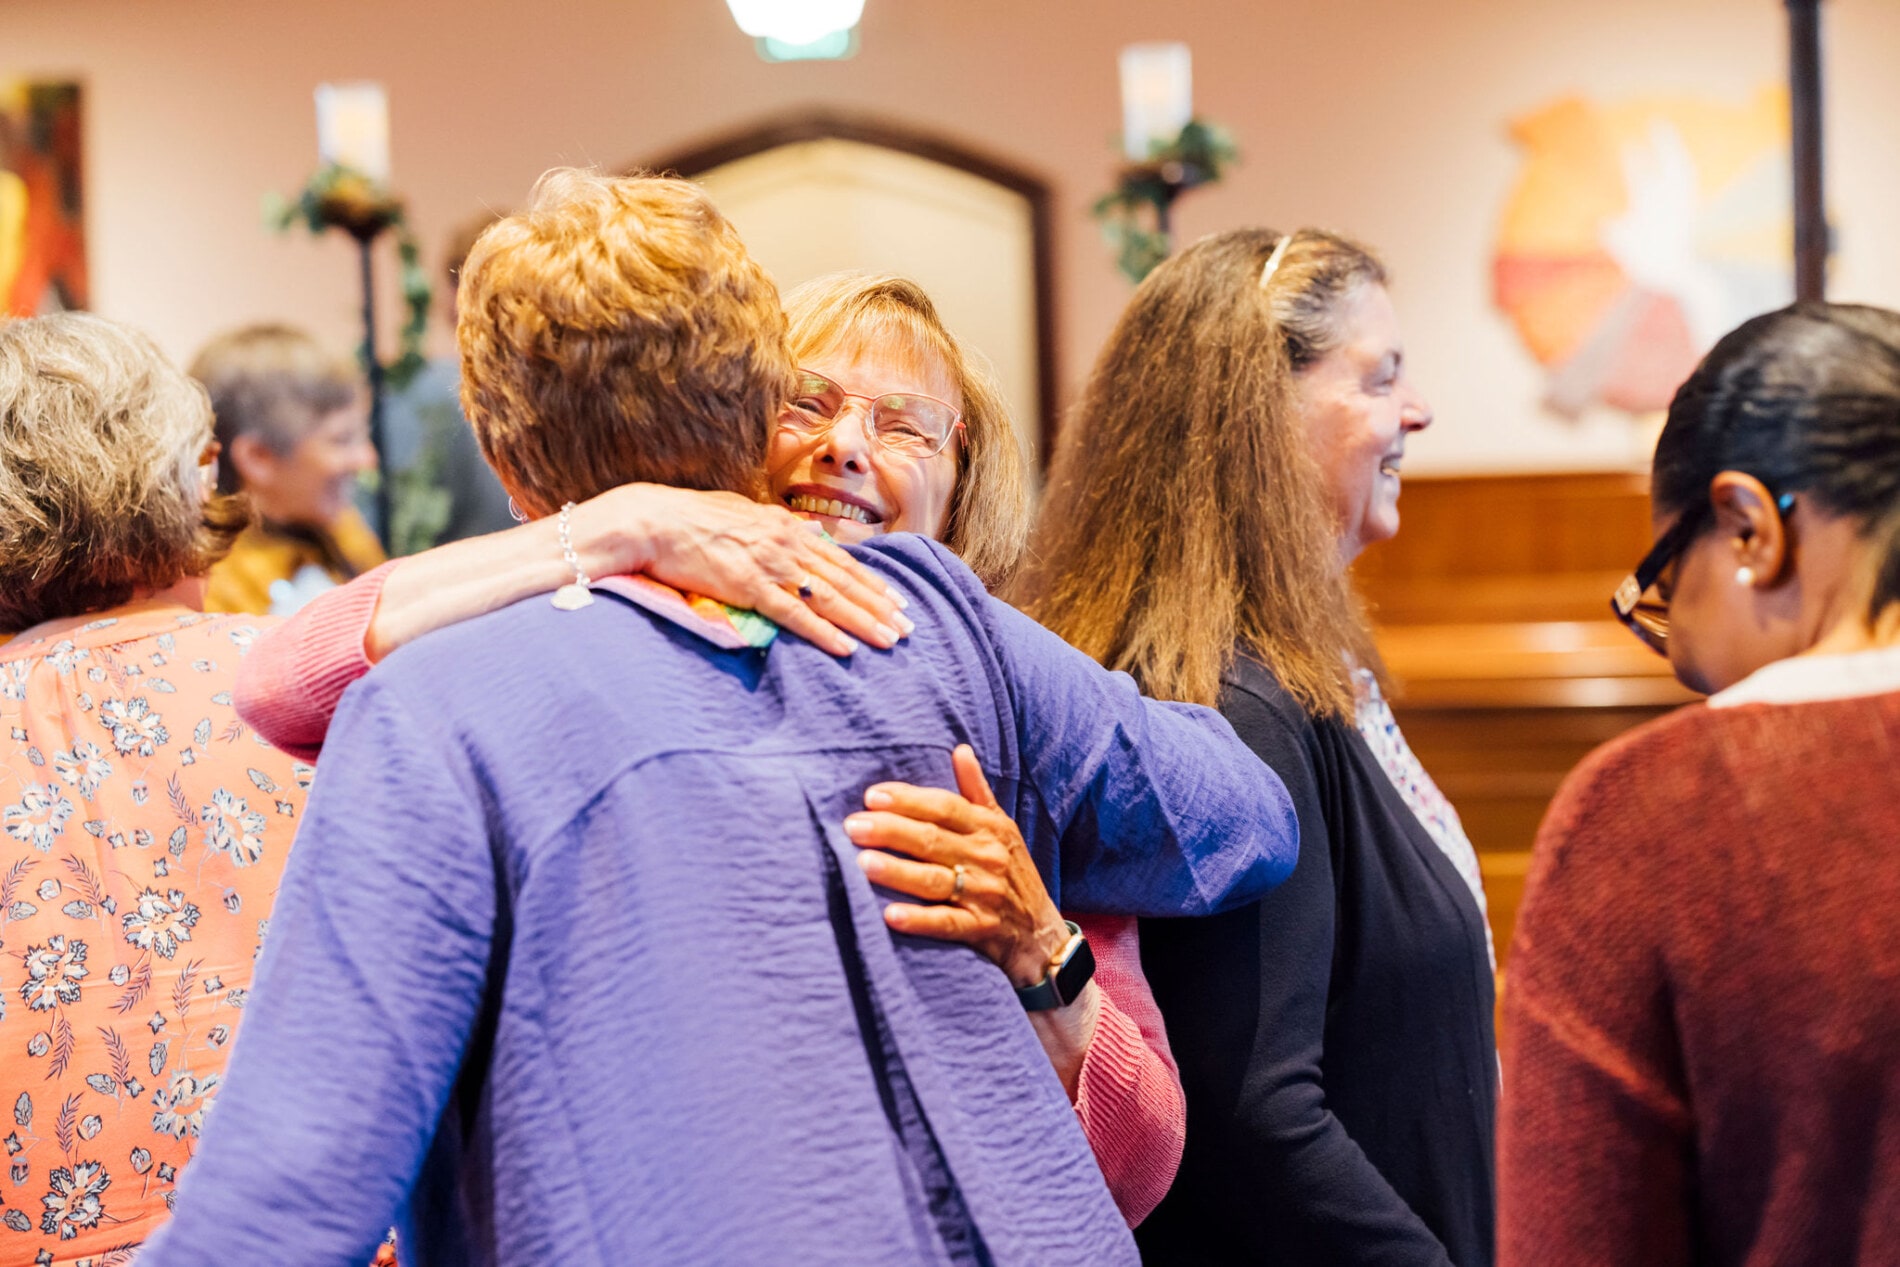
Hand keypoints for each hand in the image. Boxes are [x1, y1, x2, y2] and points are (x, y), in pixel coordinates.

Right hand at [567, 484, 912, 656]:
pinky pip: (795, 614)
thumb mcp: (741, 515)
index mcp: (785, 526)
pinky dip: (823, 633)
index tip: (897, 600)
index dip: (872, 582)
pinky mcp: (749, 586)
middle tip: (909, 626)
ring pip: (829, 597)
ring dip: (864, 621)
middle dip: (880, 605)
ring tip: (891, 639)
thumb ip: (773, 528)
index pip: (840, 559)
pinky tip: (845, 648)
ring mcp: (770, 564)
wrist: (652, 520)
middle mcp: (786, 542)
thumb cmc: (689, 520)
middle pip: (845, 579)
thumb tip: (800, 534)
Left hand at [843, 745, 1070, 989]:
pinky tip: (890, 914)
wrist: (1042, 933)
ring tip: (863, 862)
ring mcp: (984, 895)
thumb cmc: (1012, 872)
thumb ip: (977, 791)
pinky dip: (919, 920)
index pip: (945, 807)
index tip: (872, 795)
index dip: (908, 800)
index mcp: (989, 828)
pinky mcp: (981, 929)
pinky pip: (946, 924)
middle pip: (933, 840)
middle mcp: (987, 857)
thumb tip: (960, 748)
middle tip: (853, 825)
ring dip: (899, 871)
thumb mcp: (1002, 827)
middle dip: (891, 831)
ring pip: (935, 880)